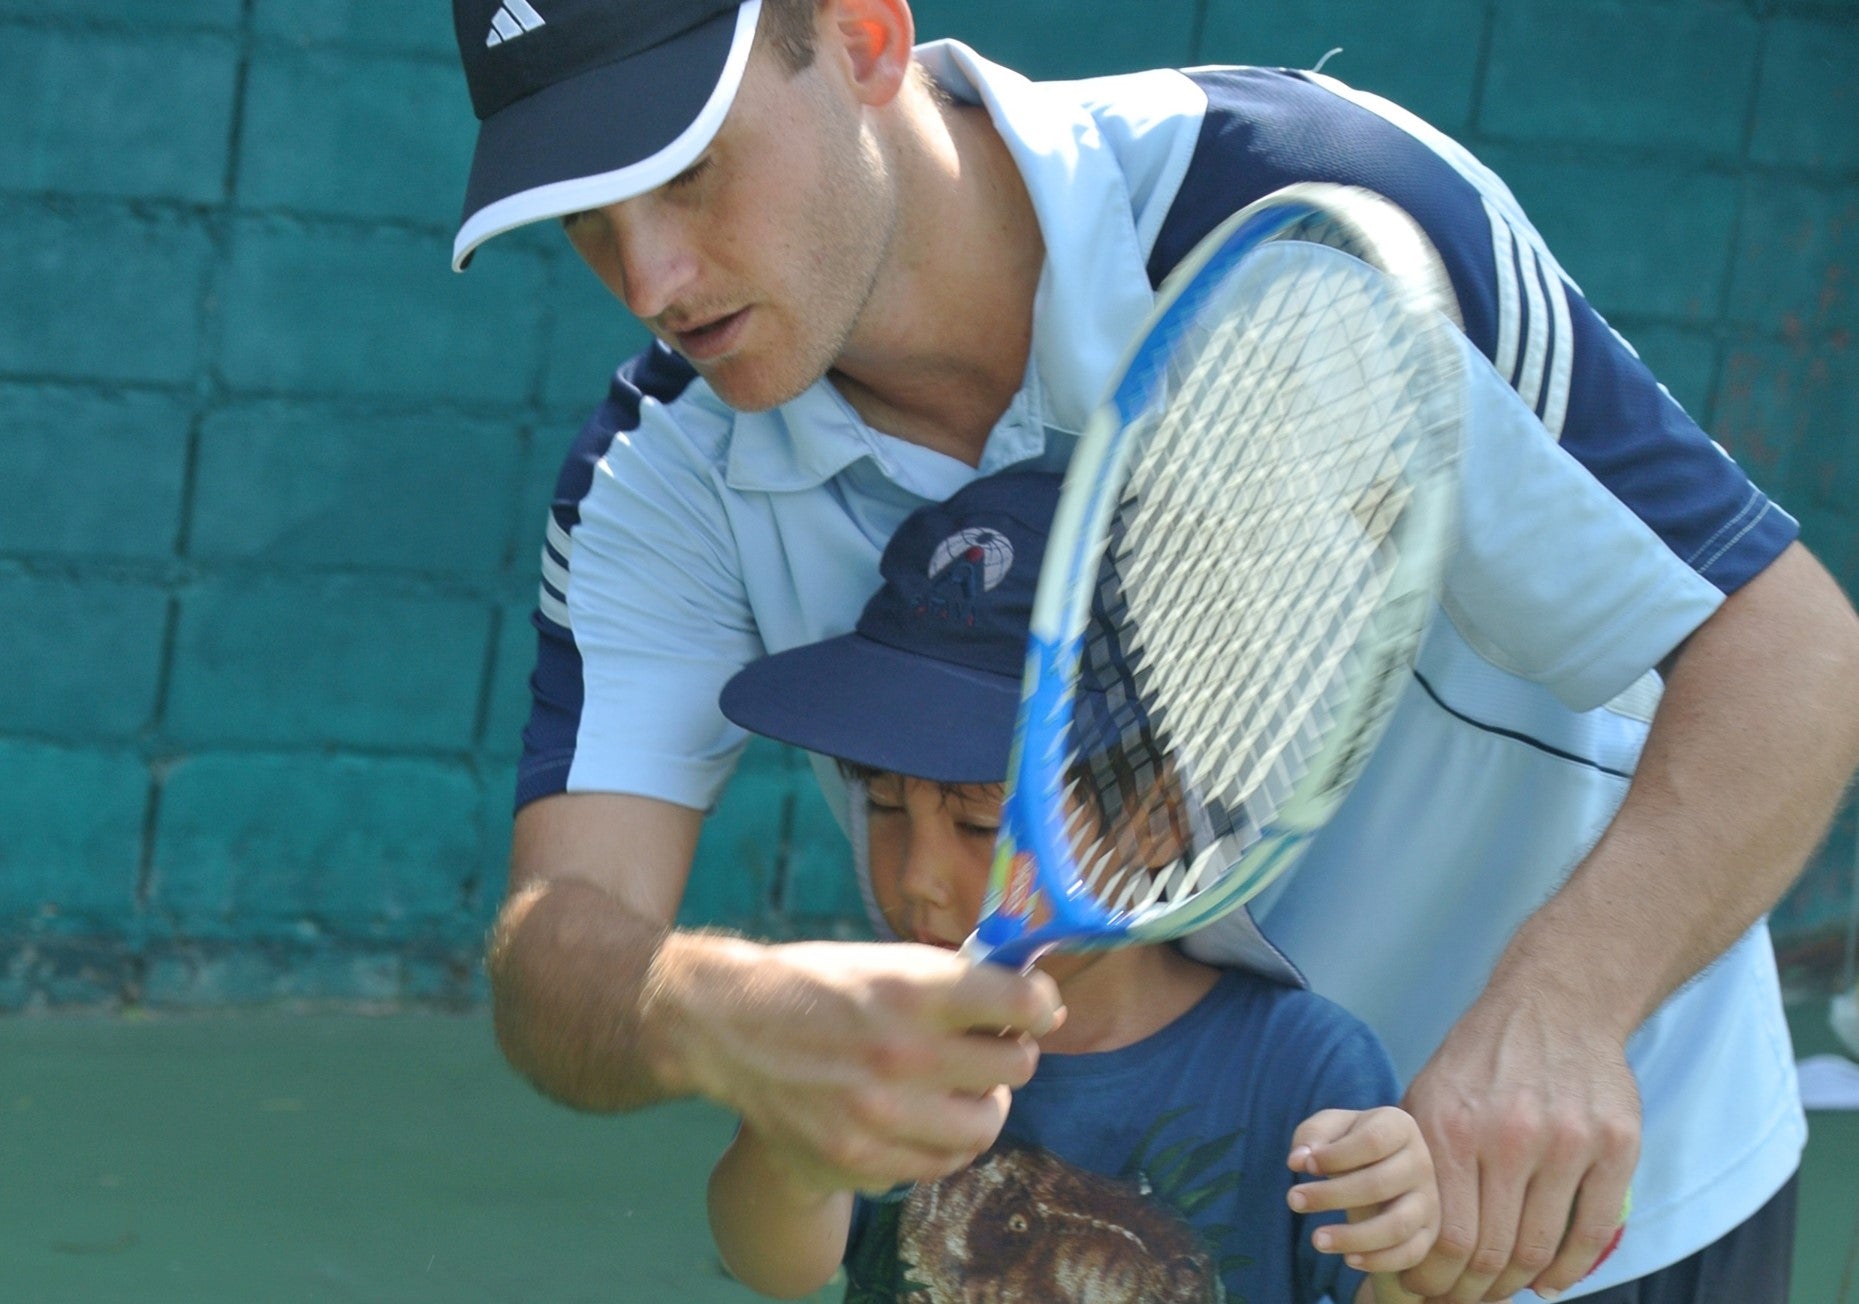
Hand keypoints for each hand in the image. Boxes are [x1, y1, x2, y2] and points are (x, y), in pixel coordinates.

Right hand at [686, 939, 1064, 1194]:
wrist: (730, 1028)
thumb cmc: (815, 986)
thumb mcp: (885, 961)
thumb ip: (952, 982)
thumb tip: (1025, 998)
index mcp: (912, 991)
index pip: (1019, 1002)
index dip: (1040, 1003)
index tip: (1038, 1006)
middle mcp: (903, 1054)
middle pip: (1014, 1066)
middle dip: (1014, 1052)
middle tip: (999, 1047)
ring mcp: (883, 1114)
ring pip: (985, 1125)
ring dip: (986, 1104)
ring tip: (967, 1089)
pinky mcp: (861, 1157)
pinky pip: (939, 1162)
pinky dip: (946, 1142)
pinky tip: (930, 1120)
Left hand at [1289, 1107, 1438, 1275]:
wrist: (1383, 1167)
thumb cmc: (1350, 1143)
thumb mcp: (1330, 1128)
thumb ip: (1312, 1136)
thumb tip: (1298, 1160)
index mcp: (1399, 1126)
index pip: (1372, 1141)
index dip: (1335, 1155)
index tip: (1305, 1166)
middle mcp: (1421, 1162)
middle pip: (1379, 1184)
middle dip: (1331, 1195)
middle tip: (1293, 1201)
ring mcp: (1428, 1199)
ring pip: (1397, 1225)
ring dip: (1354, 1237)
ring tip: (1316, 1240)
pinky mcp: (1428, 1231)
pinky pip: (1409, 1253)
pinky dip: (1379, 1260)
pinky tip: (1348, 1259)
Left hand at [1397, 994, 1638, 1301]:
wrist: (1555, 1004)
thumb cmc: (1481, 1060)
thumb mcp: (1427, 1095)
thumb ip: (1415, 1161)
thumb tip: (1389, 1232)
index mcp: (1452, 1126)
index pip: (1445, 1236)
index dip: (1436, 1278)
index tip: (1429, 1292)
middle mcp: (1508, 1136)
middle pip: (1492, 1251)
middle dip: (1473, 1291)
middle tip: (1464, 1301)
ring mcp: (1567, 1141)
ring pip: (1540, 1248)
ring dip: (1517, 1285)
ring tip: (1502, 1292)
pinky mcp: (1616, 1145)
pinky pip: (1593, 1231)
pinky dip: (1569, 1270)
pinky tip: (1549, 1281)